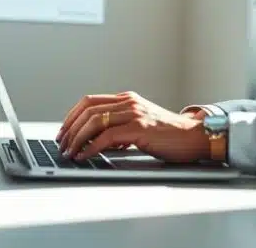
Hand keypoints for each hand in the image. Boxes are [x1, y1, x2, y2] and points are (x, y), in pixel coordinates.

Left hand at [55, 91, 210, 162]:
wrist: (194, 137)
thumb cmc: (169, 135)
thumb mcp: (140, 125)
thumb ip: (120, 128)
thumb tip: (97, 141)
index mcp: (127, 99)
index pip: (89, 101)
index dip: (72, 116)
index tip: (63, 132)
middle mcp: (129, 102)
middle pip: (88, 109)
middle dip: (70, 128)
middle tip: (61, 144)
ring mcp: (134, 113)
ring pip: (94, 121)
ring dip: (77, 138)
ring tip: (70, 152)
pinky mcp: (140, 128)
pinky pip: (107, 136)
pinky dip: (91, 147)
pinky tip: (86, 156)